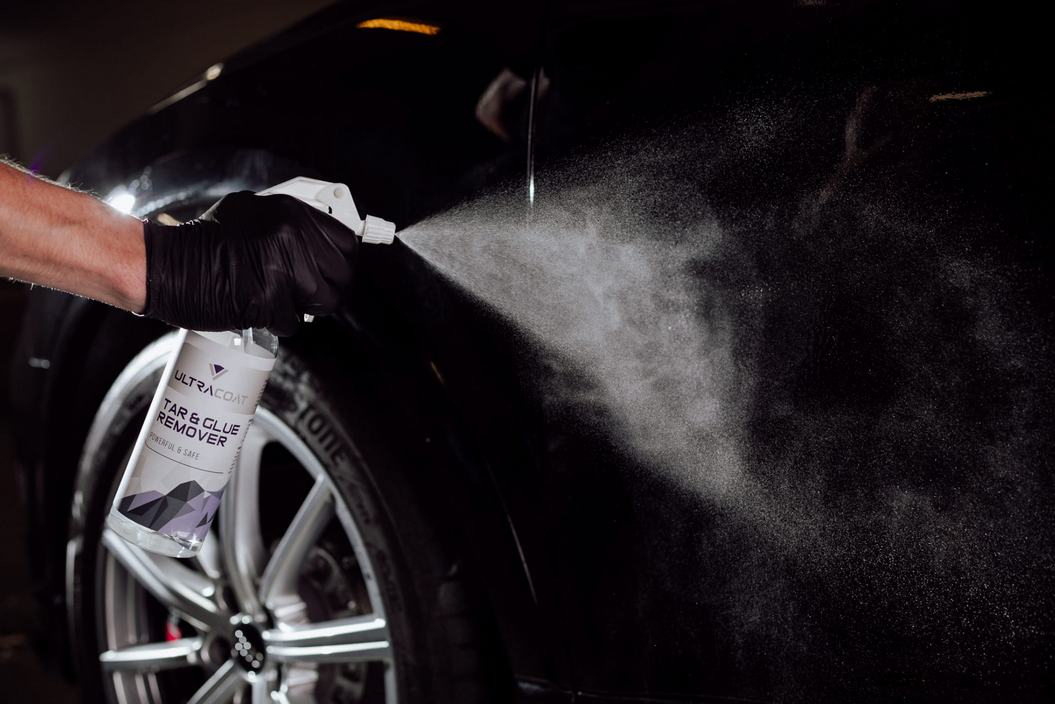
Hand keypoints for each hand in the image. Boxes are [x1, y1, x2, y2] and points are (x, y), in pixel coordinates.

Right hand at [142, 191, 358, 335]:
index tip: (334, 270)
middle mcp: (291, 236)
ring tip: (274, 296)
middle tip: (307, 292)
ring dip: (302, 307)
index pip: (346, 242)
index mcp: (291, 212)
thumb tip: (324, 242)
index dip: (341, 261)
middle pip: (342, 275)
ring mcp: (281, 268)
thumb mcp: (252, 213)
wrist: (164, 264)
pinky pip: (292, 322)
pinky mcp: (268, 299)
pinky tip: (254, 305)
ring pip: (323, 302)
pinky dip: (276, 321)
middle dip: (328, 289)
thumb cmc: (204, 242)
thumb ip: (290, 225)